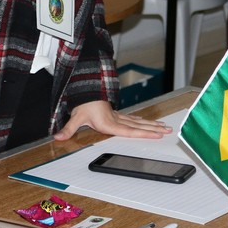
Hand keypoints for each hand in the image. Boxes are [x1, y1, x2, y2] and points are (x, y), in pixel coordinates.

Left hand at [53, 100, 172, 142]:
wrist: (84, 89)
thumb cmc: (83, 103)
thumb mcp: (76, 117)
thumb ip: (68, 129)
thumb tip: (58, 137)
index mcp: (109, 123)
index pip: (130, 130)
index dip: (144, 133)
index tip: (157, 134)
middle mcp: (117, 120)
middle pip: (139, 125)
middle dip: (154, 129)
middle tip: (169, 130)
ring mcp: (118, 116)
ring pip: (138, 121)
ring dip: (152, 125)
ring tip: (165, 127)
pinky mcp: (116, 114)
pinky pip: (133, 119)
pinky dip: (142, 122)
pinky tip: (148, 123)